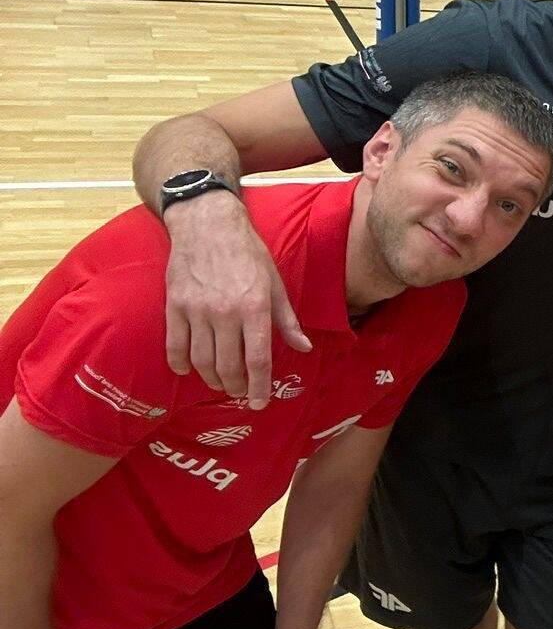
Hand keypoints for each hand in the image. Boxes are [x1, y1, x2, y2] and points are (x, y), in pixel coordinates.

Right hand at [163, 190, 309, 404]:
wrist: (208, 225)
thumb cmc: (248, 254)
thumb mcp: (275, 284)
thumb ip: (286, 320)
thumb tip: (303, 348)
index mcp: (255, 308)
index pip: (258, 359)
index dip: (259, 386)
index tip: (260, 403)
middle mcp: (225, 313)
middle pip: (228, 366)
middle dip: (236, 386)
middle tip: (240, 392)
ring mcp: (196, 310)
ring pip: (202, 360)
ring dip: (212, 379)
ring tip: (220, 383)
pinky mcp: (174, 305)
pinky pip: (175, 346)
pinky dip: (181, 364)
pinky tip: (189, 370)